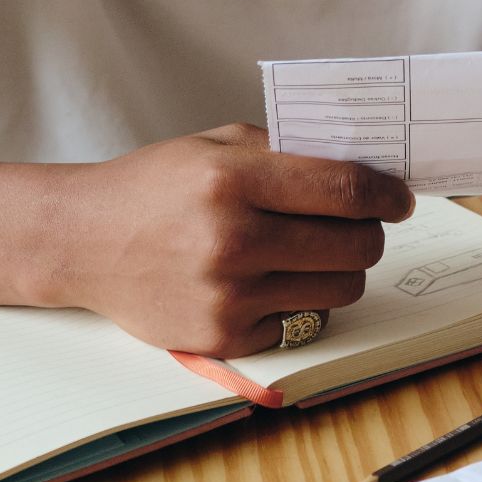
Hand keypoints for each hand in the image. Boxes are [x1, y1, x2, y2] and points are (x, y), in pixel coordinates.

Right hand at [49, 124, 413, 357]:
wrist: (82, 241)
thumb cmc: (155, 186)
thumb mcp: (216, 144)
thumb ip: (289, 152)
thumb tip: (368, 171)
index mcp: (232, 179)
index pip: (345, 191)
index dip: (387, 195)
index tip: (400, 198)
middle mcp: (232, 239)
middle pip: (355, 246)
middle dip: (369, 233)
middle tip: (358, 226)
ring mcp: (229, 294)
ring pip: (340, 288)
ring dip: (342, 270)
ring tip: (314, 252)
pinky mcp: (224, 337)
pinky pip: (302, 319)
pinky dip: (298, 300)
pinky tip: (267, 279)